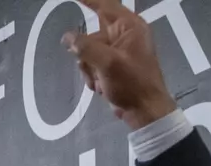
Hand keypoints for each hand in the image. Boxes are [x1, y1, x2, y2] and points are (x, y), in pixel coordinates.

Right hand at [66, 0, 179, 129]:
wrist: (144, 109)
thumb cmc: (131, 83)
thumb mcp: (107, 63)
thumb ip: (85, 47)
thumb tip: (67, 37)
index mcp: (129, 27)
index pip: (105, 5)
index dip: (88, 0)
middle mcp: (125, 35)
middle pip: (92, 35)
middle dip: (87, 54)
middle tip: (92, 68)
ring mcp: (119, 51)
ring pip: (89, 52)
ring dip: (89, 68)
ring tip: (100, 81)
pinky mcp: (114, 65)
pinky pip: (93, 64)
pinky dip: (92, 76)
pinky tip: (101, 86)